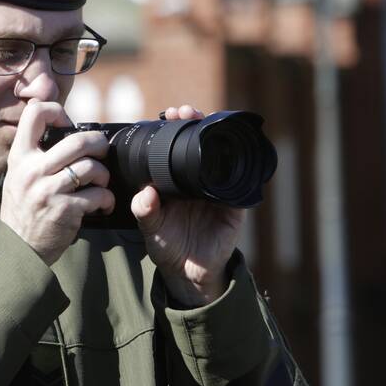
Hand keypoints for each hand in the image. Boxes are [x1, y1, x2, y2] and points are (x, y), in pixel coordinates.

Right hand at [0, 99, 113, 265]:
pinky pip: (97, 195)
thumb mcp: (18, 176)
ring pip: (91, 168)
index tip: (67, 123)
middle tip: (102, 150)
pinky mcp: (64, 209)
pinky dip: (106, 200)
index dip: (56, 110)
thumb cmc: (22, 210)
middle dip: (98, 143)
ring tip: (102, 184)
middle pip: (77, 141)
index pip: (35, 113)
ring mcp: (48, 190)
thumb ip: (35, 156)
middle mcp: (32, 170)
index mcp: (20, 156)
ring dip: (104, 175)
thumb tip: (64, 132)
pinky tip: (103, 205)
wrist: (18, 247)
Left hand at [131, 105, 246, 306]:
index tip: (169, 114)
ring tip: (205, 120)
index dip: (175, 127)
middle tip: (186, 112)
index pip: (176, 147)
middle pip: (201, 143)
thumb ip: (145, 212)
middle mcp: (196, 179)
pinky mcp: (234, 205)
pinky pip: (240, 184)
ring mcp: (216, 189)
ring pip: (221, 155)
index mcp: (174, 180)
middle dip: (196, 122)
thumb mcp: (151, 230)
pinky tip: (232, 155)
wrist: (188, 273)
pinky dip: (239, 168)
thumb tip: (146, 193)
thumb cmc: (167, 246)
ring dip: (217, 136)